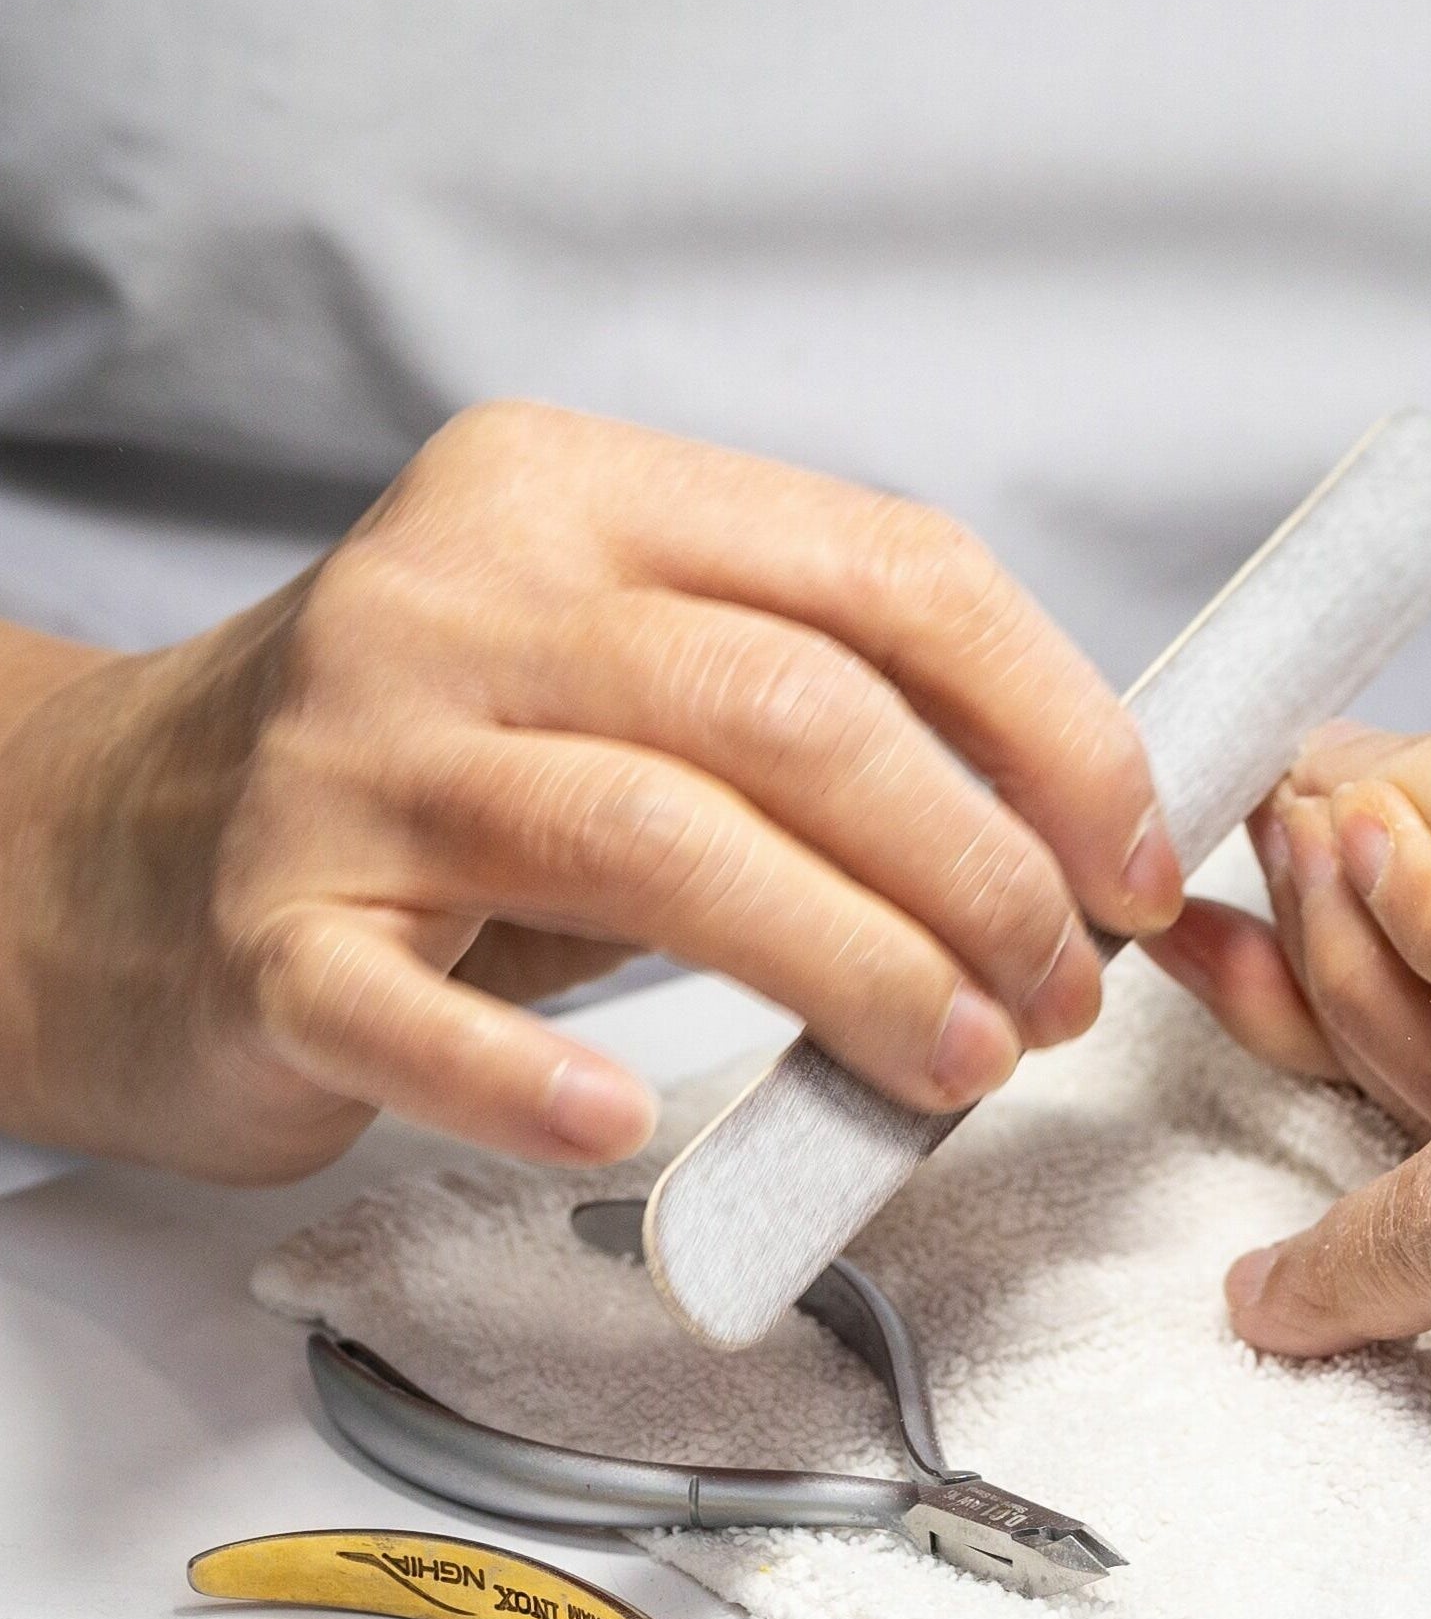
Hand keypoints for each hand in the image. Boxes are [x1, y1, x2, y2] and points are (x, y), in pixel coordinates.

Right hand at [0, 401, 1178, 1181]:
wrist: (104, 839)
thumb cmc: (435, 761)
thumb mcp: (625, 666)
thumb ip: (820, 700)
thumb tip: (1075, 821)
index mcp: (582, 490)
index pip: (891, 575)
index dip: (1056, 726)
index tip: (1138, 858)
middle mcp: (461, 594)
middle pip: (796, 712)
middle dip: (979, 868)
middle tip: (1058, 992)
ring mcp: (350, 759)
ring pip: (658, 844)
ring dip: (853, 968)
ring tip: (959, 1061)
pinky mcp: (263, 928)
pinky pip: (412, 1012)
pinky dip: (536, 1079)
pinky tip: (638, 1128)